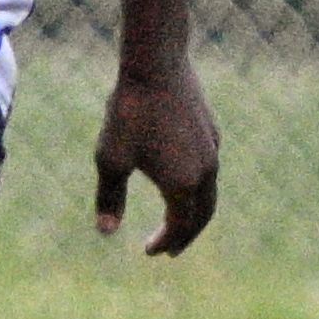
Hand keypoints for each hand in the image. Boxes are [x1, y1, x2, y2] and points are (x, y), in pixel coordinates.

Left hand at [94, 61, 219, 252]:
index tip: (150, 252)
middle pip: (203, 216)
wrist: (156, 66)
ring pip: (210, 194)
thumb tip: (106, 233)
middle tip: (170, 251)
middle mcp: (205, 171)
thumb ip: (110, 198)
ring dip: (195, 214)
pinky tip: (182, 185)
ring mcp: (212, 150)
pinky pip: (209, 171)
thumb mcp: (110, 159)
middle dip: (186, 235)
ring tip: (179, 223)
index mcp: (183, 184)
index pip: (180, 226)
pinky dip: (198, 190)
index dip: (166, 242)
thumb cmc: (128, 113)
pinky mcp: (211, 132)